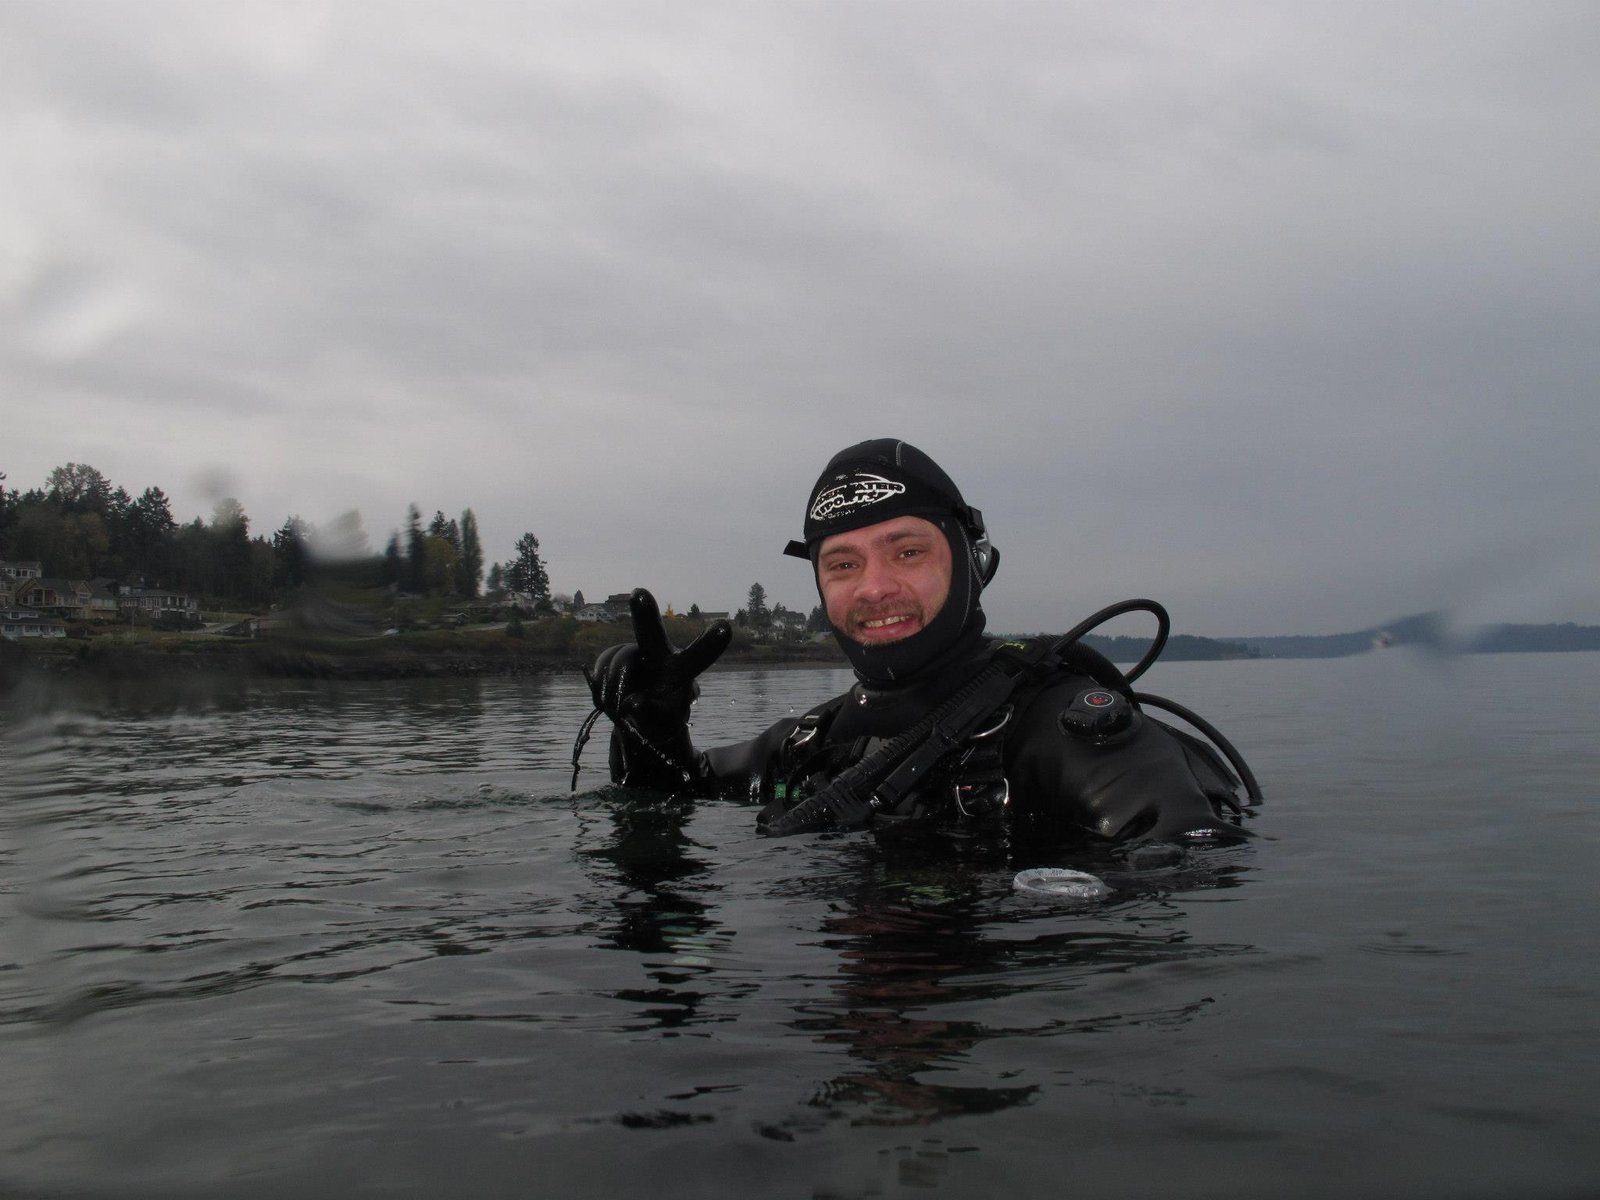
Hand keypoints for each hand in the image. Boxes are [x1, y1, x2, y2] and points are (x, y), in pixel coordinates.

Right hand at [585, 588, 731, 728]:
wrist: (637, 713)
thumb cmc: (660, 715)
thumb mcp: (662, 720)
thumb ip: (651, 714)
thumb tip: (632, 705)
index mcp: (682, 668)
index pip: (699, 656)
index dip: (710, 643)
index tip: (725, 627)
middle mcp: (660, 651)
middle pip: (650, 632)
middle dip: (644, 613)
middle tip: (639, 594)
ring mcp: (635, 651)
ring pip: (619, 662)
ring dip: (614, 689)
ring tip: (617, 709)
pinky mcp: (613, 654)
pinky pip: (603, 665)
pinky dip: (601, 686)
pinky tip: (608, 698)